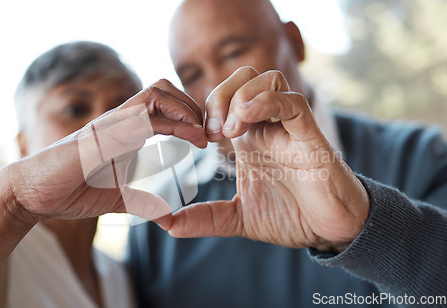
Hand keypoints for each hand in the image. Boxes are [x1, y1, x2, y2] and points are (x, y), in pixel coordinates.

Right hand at [7, 79, 205, 227]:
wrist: (33, 195)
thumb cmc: (70, 192)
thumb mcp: (118, 199)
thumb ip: (143, 203)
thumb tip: (168, 218)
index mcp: (126, 131)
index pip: (162, 105)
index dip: (188, 116)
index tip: (205, 140)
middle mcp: (120, 121)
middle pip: (163, 88)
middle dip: (191, 105)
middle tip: (207, 133)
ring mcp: (111, 124)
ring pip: (155, 93)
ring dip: (185, 108)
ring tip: (200, 134)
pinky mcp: (102, 134)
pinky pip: (142, 116)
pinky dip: (172, 123)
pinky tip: (187, 139)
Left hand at [168, 67, 369, 251]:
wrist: (329, 231)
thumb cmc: (290, 216)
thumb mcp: (238, 218)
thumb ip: (205, 218)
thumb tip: (168, 225)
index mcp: (249, 138)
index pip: (224, 99)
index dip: (204, 109)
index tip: (195, 139)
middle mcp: (268, 126)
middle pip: (244, 77)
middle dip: (219, 96)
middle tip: (210, 133)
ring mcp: (289, 128)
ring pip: (267, 79)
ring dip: (240, 97)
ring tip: (229, 132)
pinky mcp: (310, 136)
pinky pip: (292, 101)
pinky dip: (266, 102)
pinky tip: (245, 122)